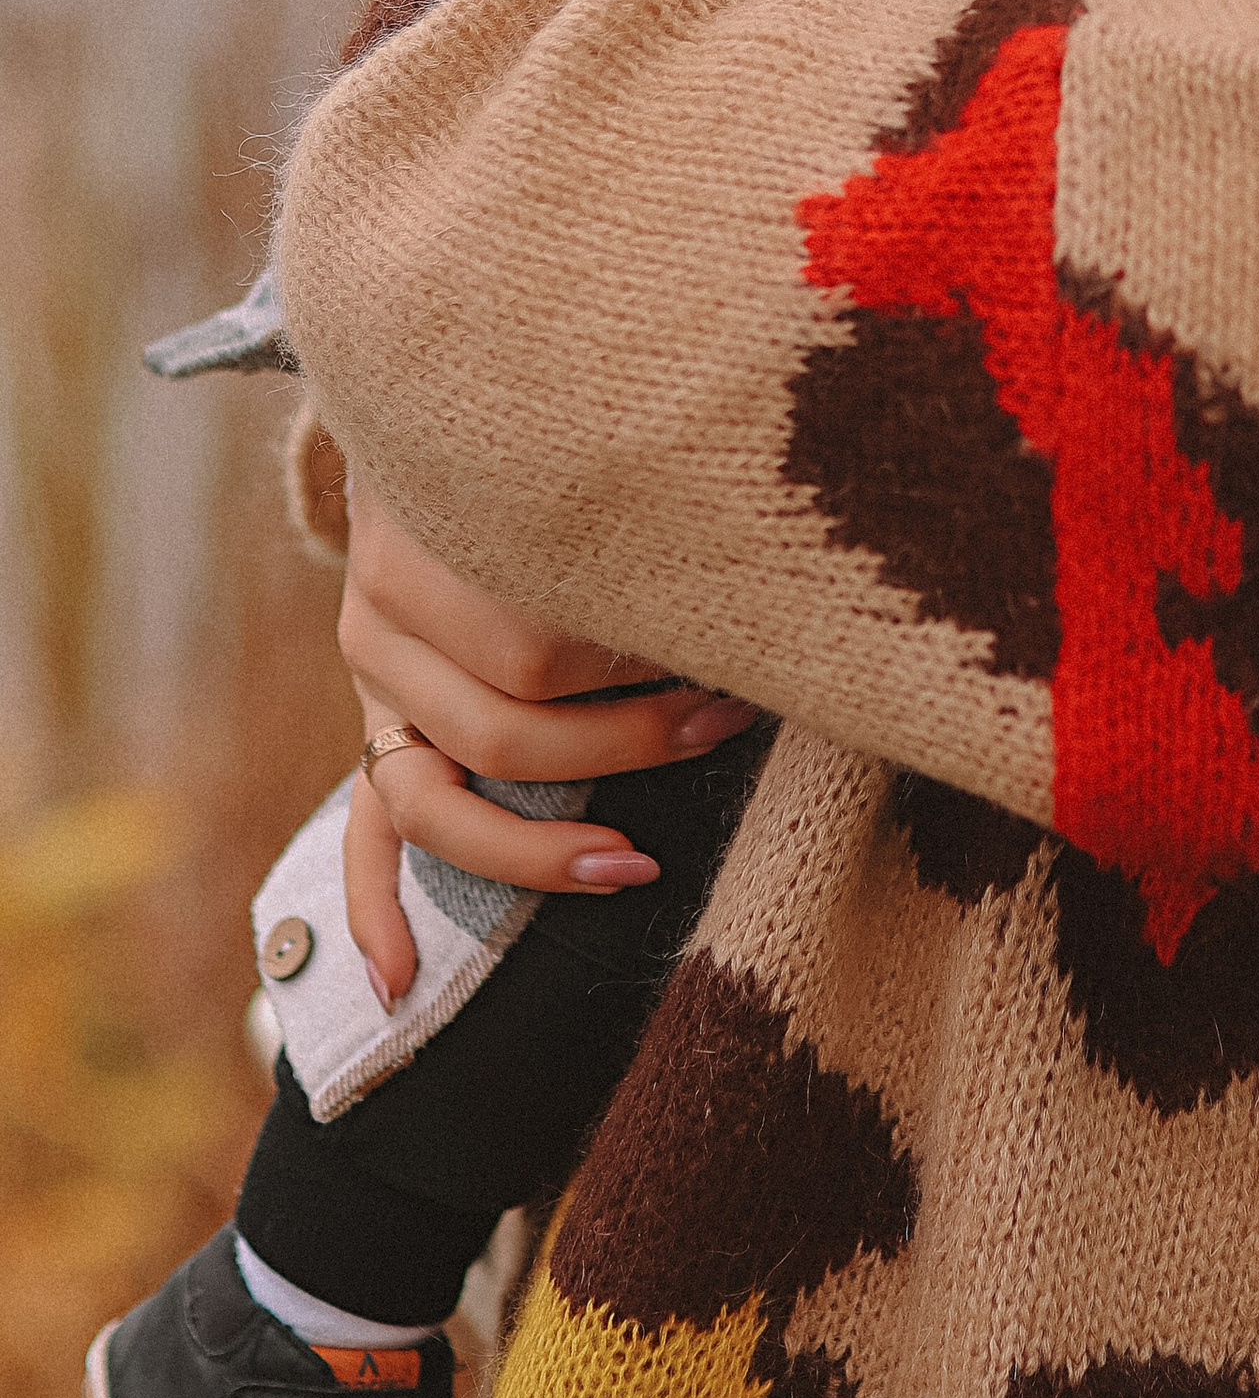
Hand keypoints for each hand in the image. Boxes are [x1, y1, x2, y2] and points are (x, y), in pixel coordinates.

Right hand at [338, 481, 756, 1003]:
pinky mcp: (376, 727)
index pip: (536, 644)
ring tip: (631, 866)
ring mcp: (374, 684)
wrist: (444, 415)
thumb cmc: (549, 436)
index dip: (637, 663)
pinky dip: (374, 912)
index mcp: (431, 542)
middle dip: (628, 742)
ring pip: (435, 801)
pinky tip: (401, 982)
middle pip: (501, 726)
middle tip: (726, 722)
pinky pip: (366, 833)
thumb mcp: (575, 450)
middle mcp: (385, 619)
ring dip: (535, 850)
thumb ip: (638, 503)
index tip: (733, 651)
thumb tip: (753, 574)